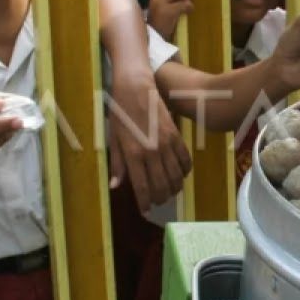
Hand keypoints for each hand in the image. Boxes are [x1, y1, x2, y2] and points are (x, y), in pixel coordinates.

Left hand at [107, 69, 192, 211]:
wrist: (136, 88)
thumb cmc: (120, 113)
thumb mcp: (114, 140)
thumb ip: (118, 165)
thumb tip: (116, 186)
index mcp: (133, 155)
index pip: (142, 188)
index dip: (145, 203)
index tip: (145, 211)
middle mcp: (151, 153)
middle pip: (161, 186)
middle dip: (160, 198)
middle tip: (157, 202)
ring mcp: (167, 145)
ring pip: (176, 176)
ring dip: (173, 188)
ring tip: (169, 192)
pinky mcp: (177, 136)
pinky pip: (185, 160)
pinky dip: (184, 171)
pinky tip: (180, 175)